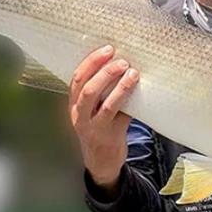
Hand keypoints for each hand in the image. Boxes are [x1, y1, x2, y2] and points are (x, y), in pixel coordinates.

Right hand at [69, 45, 138, 195]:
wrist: (100, 162)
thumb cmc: (98, 128)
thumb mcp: (89, 110)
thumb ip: (97, 91)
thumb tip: (118, 62)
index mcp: (73, 104)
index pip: (77, 79)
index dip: (91, 62)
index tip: (107, 49)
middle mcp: (80, 116)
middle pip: (88, 90)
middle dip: (105, 72)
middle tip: (122, 61)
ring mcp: (94, 127)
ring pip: (106, 104)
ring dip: (121, 87)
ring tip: (132, 74)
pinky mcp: (110, 136)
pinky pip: (122, 117)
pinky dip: (130, 103)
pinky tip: (139, 92)